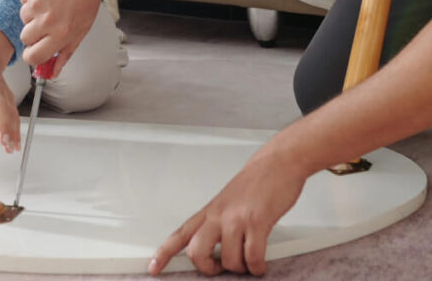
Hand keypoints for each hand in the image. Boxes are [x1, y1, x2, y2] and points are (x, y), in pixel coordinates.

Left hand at [0, 27, 20, 152]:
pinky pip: (14, 112)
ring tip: (11, 146)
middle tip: (4, 142)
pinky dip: (16, 127)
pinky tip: (16, 139)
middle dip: (4, 125)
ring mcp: (2, 91)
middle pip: (1, 106)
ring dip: (12, 129)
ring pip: (10, 111)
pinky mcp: (8, 96)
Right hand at [19, 0, 107, 73]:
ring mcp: (36, 2)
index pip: (34, 57)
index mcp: (62, 33)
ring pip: (23, 18)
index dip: (32, 56)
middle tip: (49, 20)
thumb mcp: (82, 28)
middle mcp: (47, 19)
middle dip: (34, 33)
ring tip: (52, 0)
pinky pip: (23, 0)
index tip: (34, 52)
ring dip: (34, 13)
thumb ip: (65, 53)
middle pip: (25, 38)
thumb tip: (51, 73)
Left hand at [149, 146, 306, 276]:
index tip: (154, 268)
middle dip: (207, 269)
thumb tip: (219, 249)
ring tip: (249, 263)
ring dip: (240, 269)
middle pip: (197, 252)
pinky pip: (253, 257)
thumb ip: (220, 222)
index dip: (164, 253)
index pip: (180, 234)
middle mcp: (218, 215)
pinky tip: (260, 263)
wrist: (278, 163)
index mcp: (210, 211)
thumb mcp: (229, 200)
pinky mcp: (257, 221)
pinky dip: (257, 267)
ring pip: (228, 261)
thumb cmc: (257, 181)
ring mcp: (236, 218)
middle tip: (220, 270)